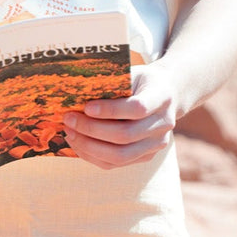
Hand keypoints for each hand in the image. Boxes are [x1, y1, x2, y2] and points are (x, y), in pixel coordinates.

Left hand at [62, 60, 177, 169]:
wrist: (167, 94)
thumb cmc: (141, 80)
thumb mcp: (132, 73)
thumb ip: (112, 83)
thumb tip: (77, 94)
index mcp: (161, 97)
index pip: (137, 108)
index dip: (111, 110)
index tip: (86, 107)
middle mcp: (163, 124)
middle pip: (126, 135)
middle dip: (92, 130)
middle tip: (69, 119)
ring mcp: (157, 144)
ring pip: (120, 155)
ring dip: (90, 146)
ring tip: (70, 133)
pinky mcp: (147, 156)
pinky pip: (117, 163)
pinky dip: (93, 156)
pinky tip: (78, 144)